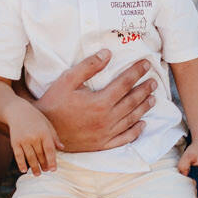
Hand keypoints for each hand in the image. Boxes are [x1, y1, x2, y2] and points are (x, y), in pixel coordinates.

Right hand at [6, 100, 59, 175]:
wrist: (17, 111)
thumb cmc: (35, 118)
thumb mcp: (47, 124)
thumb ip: (54, 137)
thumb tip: (61, 148)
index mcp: (44, 132)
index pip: (49, 150)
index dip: (52, 161)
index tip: (54, 170)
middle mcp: (34, 137)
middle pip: (40, 155)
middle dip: (44, 164)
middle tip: (46, 171)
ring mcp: (23, 140)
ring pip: (30, 157)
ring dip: (34, 167)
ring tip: (37, 174)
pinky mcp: (14, 142)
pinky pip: (18, 155)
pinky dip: (21, 163)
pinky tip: (24, 170)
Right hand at [37, 49, 154, 150]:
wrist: (43, 131)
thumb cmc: (54, 103)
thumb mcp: (67, 80)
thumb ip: (89, 66)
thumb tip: (107, 53)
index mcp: (100, 102)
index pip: (125, 83)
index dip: (137, 72)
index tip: (146, 64)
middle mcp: (107, 119)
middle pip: (132, 101)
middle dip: (145, 89)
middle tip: (154, 81)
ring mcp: (106, 134)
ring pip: (132, 119)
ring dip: (144, 107)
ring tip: (153, 98)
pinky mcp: (102, 144)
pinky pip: (124, 138)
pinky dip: (135, 131)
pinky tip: (142, 124)